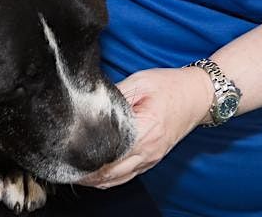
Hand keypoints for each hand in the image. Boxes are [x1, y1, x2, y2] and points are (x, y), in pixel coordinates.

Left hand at [77, 66, 212, 188]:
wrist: (198, 96)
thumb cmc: (170, 86)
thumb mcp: (140, 81)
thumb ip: (114, 96)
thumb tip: (90, 107)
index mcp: (144, 130)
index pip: (108, 153)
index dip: (85, 156)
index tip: (66, 152)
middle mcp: (148, 150)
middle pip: (109, 173)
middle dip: (85, 173)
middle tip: (63, 165)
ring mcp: (151, 159)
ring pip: (117, 180)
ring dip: (95, 179)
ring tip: (73, 172)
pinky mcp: (152, 160)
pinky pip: (127, 177)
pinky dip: (109, 179)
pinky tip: (94, 174)